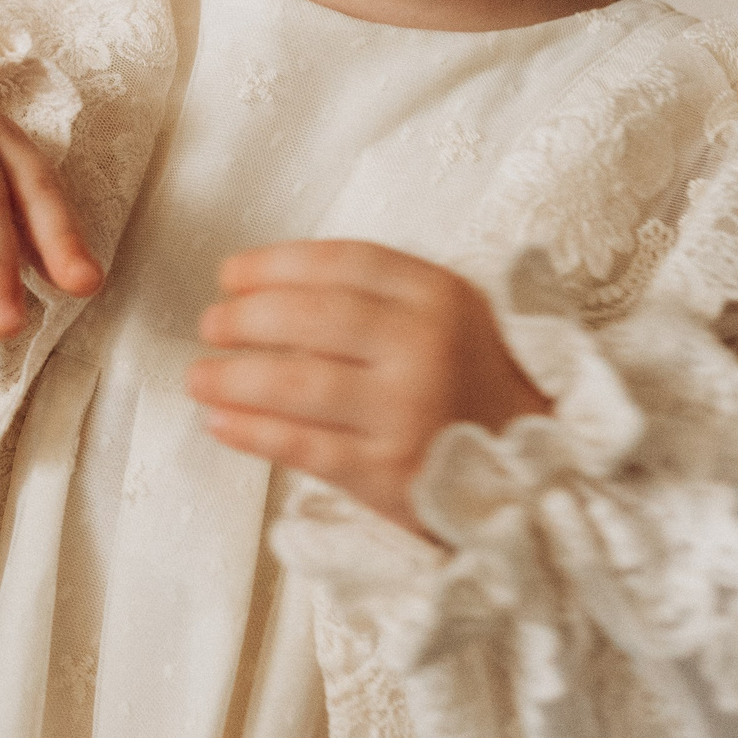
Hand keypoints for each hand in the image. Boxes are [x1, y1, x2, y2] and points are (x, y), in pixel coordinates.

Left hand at [185, 241, 552, 537]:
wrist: (540, 473)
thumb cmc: (474, 384)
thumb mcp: (450, 317)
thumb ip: (380, 295)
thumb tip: (270, 289)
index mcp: (440, 297)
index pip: (343, 264)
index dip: (275, 264)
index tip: (230, 273)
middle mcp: (424, 348)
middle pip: (311, 319)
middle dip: (246, 318)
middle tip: (210, 324)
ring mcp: (405, 412)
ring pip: (296, 385)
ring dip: (233, 377)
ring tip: (197, 375)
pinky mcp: (388, 472)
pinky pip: (301, 446)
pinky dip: (251, 431)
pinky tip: (219, 421)